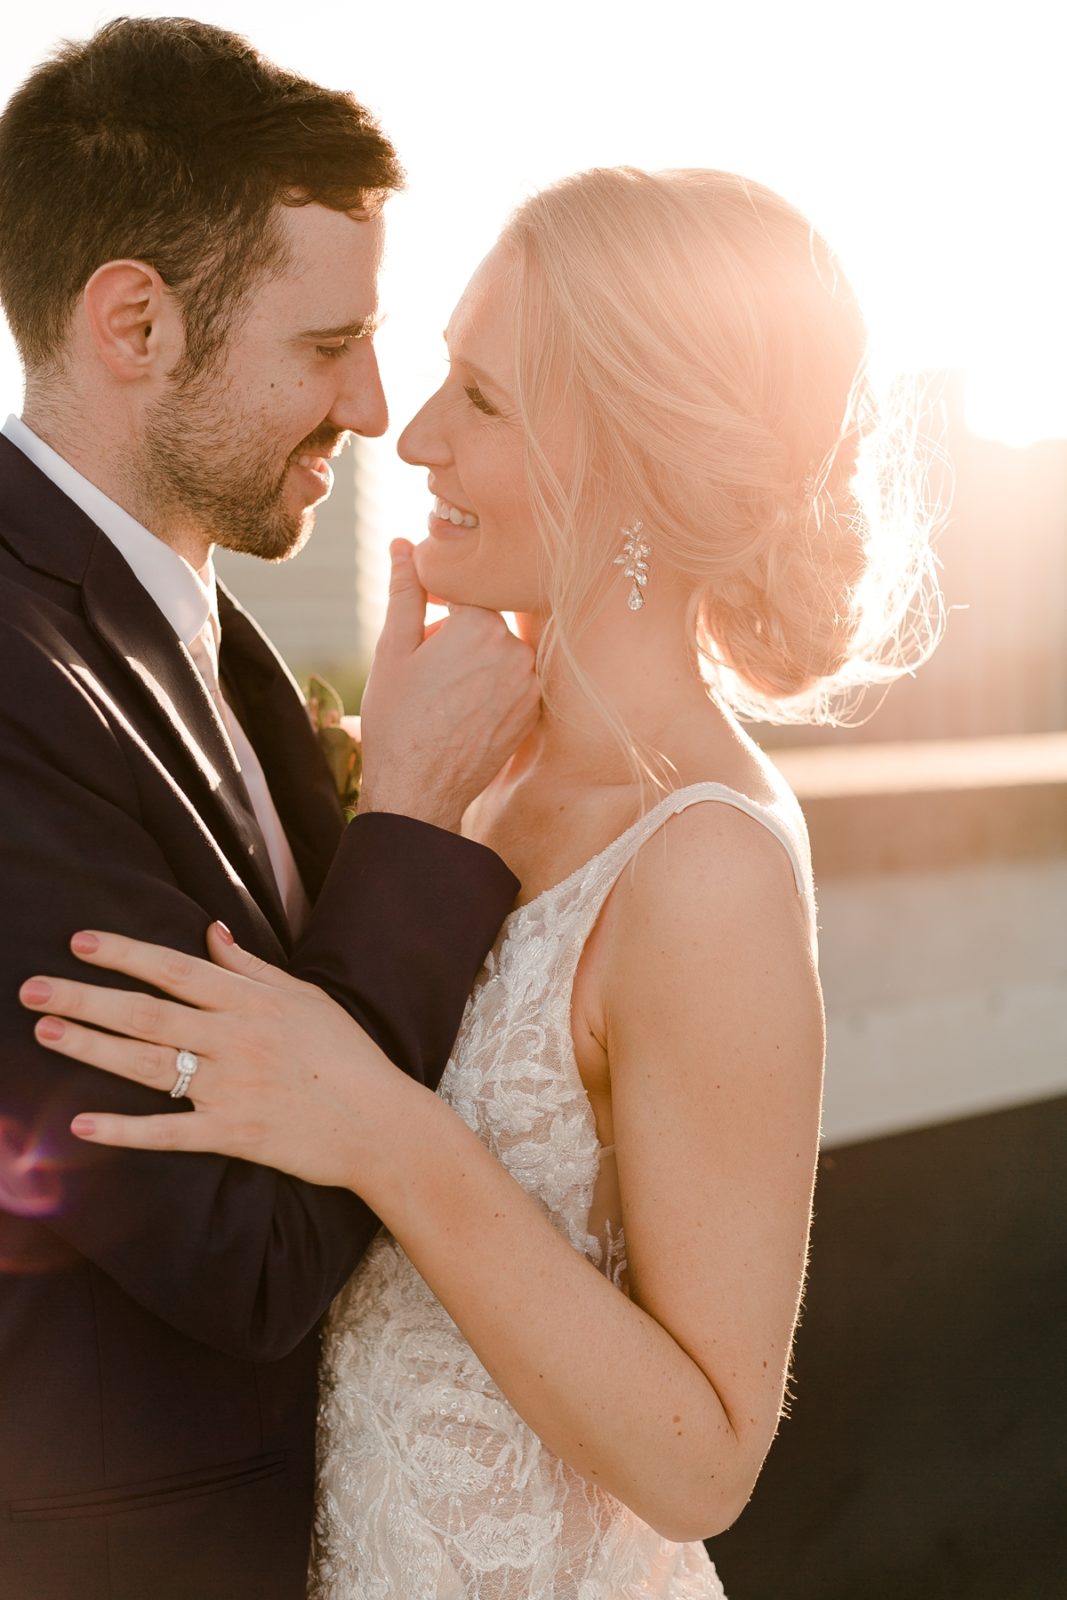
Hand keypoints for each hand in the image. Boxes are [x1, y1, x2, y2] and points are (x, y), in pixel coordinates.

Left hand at [19, 925, 411, 1190]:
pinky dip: (124, 1129)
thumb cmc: (346, 1055)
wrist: (380, 1122)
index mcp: (251, 1002)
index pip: (176, 969)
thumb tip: (210, 930)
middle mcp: (235, 1039)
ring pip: (148, 1064)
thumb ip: (250, 967)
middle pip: (147, 1013)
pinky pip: (168, 1132)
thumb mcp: (304, 997)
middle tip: (33, 990)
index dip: (126, 954)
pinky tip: (81, 1124)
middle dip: (86, 998)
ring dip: (92, 1048)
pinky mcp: (234, 1134)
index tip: (80, 942)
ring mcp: (232, 1087)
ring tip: (45, 1033)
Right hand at [357, 540, 539, 830]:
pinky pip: (513, 679)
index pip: (465, 591)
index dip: (438, 607)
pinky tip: (464, 712)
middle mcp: (515, 650)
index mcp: (480, 625)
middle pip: (486, 620)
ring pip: (501, 650)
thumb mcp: (392, 649)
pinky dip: (492, 687)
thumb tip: (403, 543)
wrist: (419, 791)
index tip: (423, 635)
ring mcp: (530, 683)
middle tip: (428, 672)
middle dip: (458, 634)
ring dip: (477, 660)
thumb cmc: (397, 720)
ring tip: (444, 694)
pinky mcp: (534, 710)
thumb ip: (405, 590)